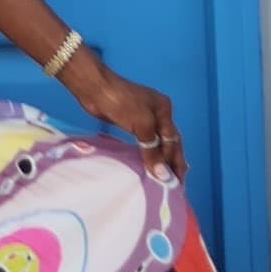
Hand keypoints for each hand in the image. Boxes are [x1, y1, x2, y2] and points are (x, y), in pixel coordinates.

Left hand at [59, 45, 183, 176]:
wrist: (94, 88)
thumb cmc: (120, 101)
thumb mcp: (141, 124)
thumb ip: (152, 148)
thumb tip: (162, 173)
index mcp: (164, 109)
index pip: (173, 140)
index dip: (174, 161)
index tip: (175, 181)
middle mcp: (157, 113)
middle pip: (168, 141)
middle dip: (173, 162)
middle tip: (176, 183)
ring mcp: (143, 117)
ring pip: (156, 143)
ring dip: (161, 159)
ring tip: (165, 178)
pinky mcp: (130, 123)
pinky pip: (144, 142)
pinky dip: (148, 154)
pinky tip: (149, 164)